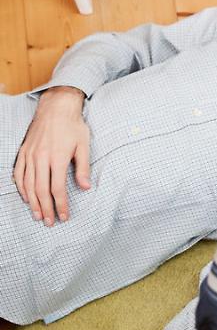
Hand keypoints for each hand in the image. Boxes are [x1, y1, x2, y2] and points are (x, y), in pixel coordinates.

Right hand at [13, 86, 90, 225]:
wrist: (56, 107)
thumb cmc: (73, 126)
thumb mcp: (84, 146)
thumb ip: (82, 168)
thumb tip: (85, 187)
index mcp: (57, 158)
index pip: (57, 188)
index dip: (60, 205)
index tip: (64, 216)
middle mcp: (41, 158)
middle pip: (41, 190)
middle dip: (45, 208)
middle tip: (48, 222)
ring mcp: (30, 155)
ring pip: (28, 184)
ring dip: (32, 202)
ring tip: (37, 214)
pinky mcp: (24, 151)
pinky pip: (19, 172)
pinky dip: (21, 187)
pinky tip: (25, 196)